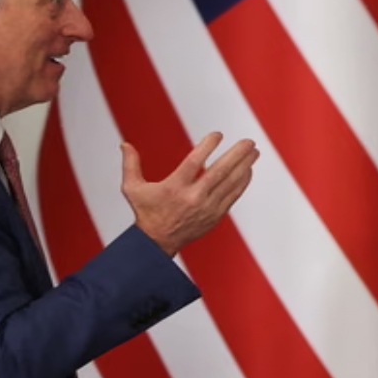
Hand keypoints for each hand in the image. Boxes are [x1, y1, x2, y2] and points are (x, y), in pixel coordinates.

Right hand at [120, 132, 258, 255]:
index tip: (217, 134)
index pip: (194, 162)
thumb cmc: (145, 211)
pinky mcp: (215, 216)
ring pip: (230, 183)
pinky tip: (248, 170)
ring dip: (244, 166)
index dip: (208, 146)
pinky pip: (233, 196)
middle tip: (249, 142)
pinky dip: (242, 182)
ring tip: (254, 151)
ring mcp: (206, 208)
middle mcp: (193, 198)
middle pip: (219, 172)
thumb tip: (124, 143)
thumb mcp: (132, 188)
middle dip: (237, 155)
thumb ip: (130, 164)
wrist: (157, 243)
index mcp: (174, 188)